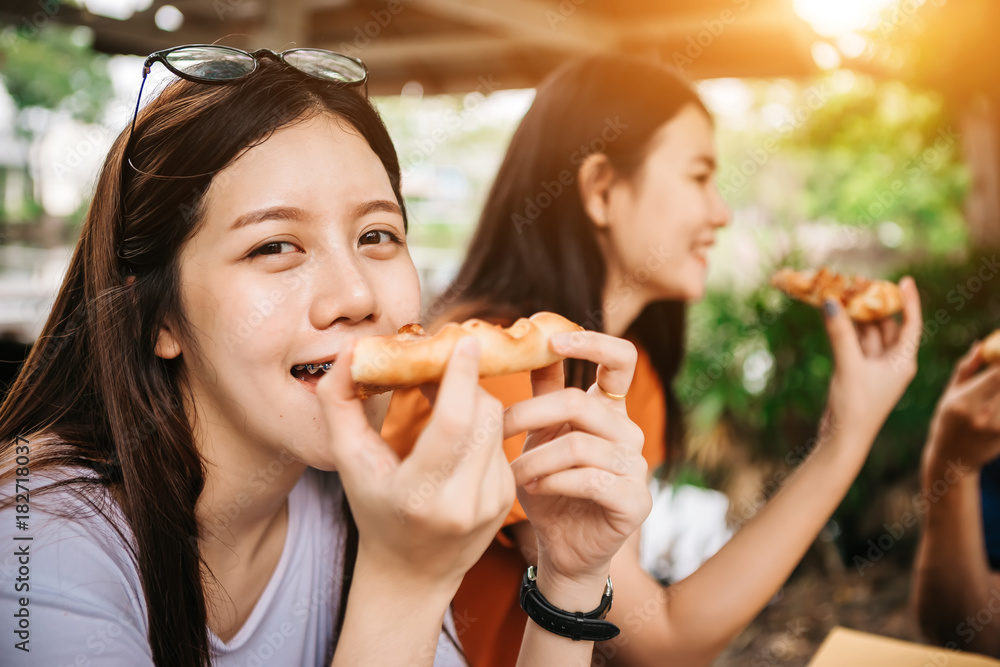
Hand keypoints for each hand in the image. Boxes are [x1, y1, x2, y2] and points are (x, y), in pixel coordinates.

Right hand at [316, 337, 513, 594]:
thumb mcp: (348, 461)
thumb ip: (338, 403)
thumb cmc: (374, 509)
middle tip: (439, 366)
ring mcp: (491, 503)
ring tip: (443, 397)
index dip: (462, 378)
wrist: (411, 572)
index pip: (453, 425)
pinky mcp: (506, 498)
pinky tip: (456, 431)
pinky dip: (480, 425)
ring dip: (472, 400)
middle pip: (483, 415)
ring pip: (496, 423)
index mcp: (420, 495)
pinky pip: (500, 441)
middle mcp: (463, 502)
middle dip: (465, 382)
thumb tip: (353, 351)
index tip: (465, 342)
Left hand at [504, 331, 650, 606]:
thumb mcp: (539, 434)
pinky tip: (533, 490)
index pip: (620, 360)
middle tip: (495, 430)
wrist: (560, 546)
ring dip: (534, 459)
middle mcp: (629, 432)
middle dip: (530, 414)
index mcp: (609, 409)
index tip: (553, 341)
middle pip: (582, 403)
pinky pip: (589, 480)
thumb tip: (516, 341)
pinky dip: (553, 482)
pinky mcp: (635, 500)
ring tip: (511, 473)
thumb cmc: (547, 486)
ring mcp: (636, 466)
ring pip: (579, 445)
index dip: (592, 343)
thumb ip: (541, 391)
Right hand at [821, 276, 921, 442]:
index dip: (909, 301)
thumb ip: (840, 333)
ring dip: (856, 317)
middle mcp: (892, 362)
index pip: (911, 324)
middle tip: (860, 284)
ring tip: (843, 295)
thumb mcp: (848, 366)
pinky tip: (834, 316)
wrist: (842, 440)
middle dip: (874, 305)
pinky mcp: (856, 373)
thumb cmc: (855, 407)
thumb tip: (830, 302)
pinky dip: (845, 330)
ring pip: (867, 334)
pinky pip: (853, 344)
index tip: (904, 280)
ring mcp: (873, 368)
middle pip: (887, 326)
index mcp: (903, 361)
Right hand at [923, 341, 999, 474]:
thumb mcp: (949, 394)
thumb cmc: (947, 421)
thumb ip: (966, 369)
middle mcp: (982, 417)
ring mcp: (997, 429)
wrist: (953, 460)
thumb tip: (981, 345)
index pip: (996, 376)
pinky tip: (996, 401)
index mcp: (962, 403)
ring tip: (994, 393)